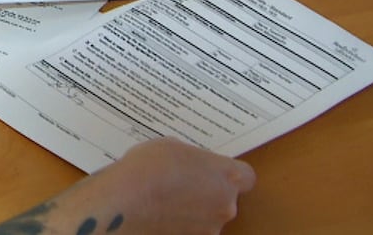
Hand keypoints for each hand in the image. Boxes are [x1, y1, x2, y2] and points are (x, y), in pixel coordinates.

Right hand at [36, 138, 255, 234]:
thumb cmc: (150, 166)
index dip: (228, 173)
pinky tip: (157, 215)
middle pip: (226, 199)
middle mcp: (226, 205)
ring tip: (162, 200)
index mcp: (227, 176)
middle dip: (207, 192)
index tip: (210, 170)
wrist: (126, 199)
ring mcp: (209, 229)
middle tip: (179, 183)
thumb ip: (191, 159)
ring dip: (192, 210)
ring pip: (207, 217)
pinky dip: (178, 224)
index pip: (246, 176)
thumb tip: (190, 166)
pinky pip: (189, 230)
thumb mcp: (172, 146)